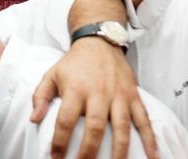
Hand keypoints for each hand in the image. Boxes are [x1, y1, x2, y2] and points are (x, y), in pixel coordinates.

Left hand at [32, 37, 157, 158]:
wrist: (99, 41)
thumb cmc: (74, 62)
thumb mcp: (51, 75)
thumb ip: (40, 97)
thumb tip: (34, 119)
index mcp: (76, 89)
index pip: (65, 120)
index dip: (60, 142)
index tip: (56, 158)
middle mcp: (98, 93)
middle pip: (94, 127)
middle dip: (89, 152)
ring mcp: (118, 95)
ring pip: (121, 127)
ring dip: (119, 151)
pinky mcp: (133, 96)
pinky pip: (144, 119)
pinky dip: (150, 139)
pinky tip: (153, 156)